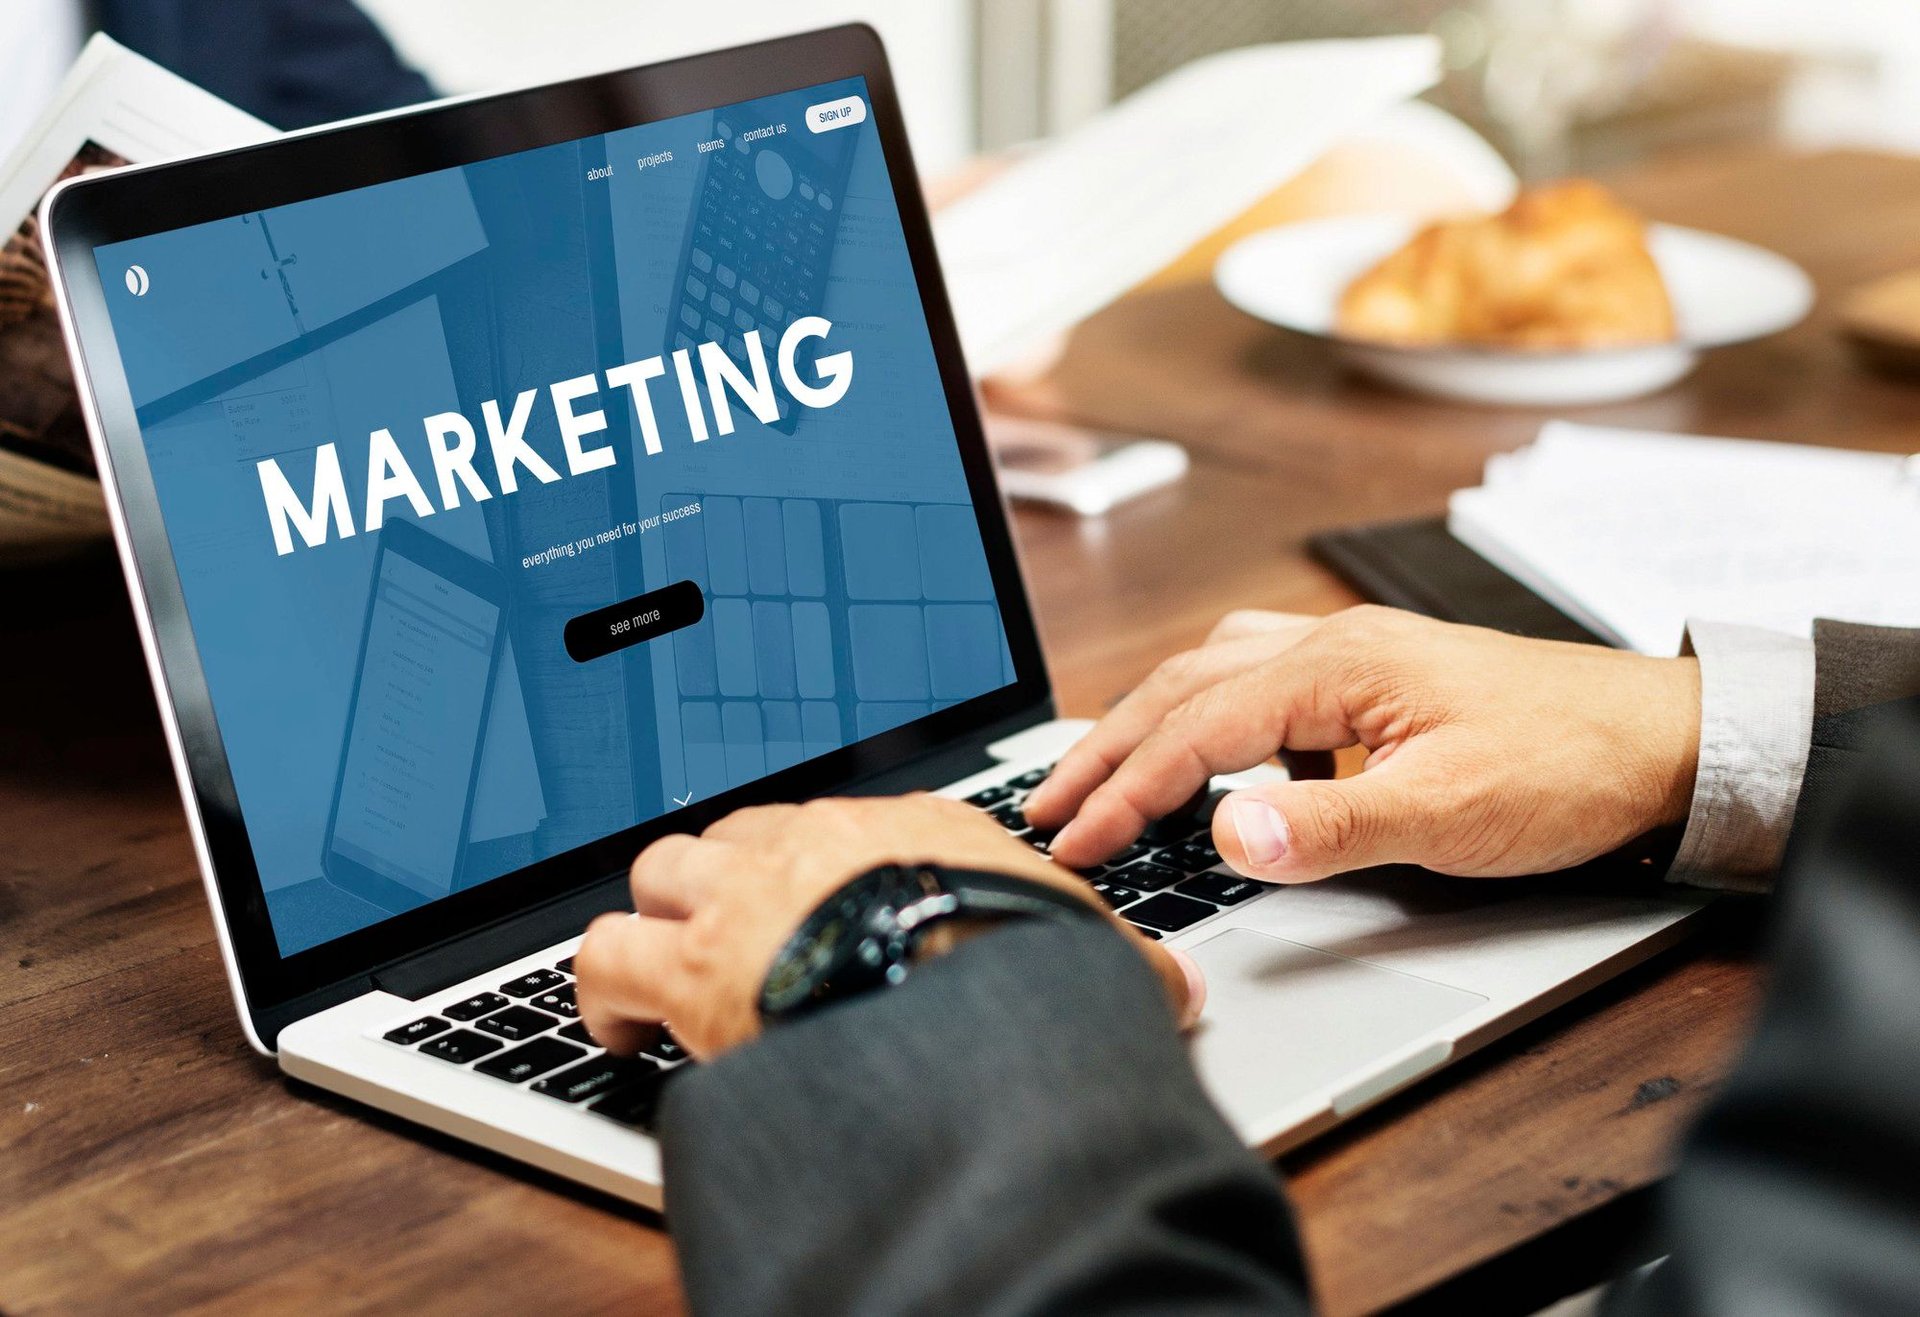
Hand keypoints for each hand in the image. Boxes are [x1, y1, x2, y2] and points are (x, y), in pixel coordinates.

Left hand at [573, 795, 1203, 1059]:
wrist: (967, 1007)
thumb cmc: (1030, 972)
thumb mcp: (1092, 955)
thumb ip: (1121, 960)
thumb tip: (1176, 987)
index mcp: (910, 827)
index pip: (843, 824)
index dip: (822, 866)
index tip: (820, 901)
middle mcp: (817, 842)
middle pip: (741, 832)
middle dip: (729, 879)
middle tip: (737, 933)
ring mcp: (747, 896)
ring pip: (661, 868)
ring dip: (657, 916)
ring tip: (662, 970)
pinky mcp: (692, 964)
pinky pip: (604, 954)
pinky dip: (602, 989)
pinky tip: (619, 1030)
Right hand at [1026, 606, 1699, 883]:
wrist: (1666, 738)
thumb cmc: (1570, 765)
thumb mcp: (1449, 812)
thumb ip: (1329, 825)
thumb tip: (1225, 833)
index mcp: (1338, 666)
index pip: (1195, 731)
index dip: (1123, 791)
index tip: (1071, 843)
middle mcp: (1334, 644)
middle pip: (1183, 687)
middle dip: (1105, 749)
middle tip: (1046, 806)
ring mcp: (1354, 656)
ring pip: (1213, 673)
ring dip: (1147, 722)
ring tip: (1099, 771)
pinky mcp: (1375, 680)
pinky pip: (1259, 680)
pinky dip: (1208, 713)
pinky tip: (1215, 748)